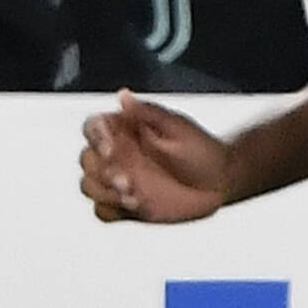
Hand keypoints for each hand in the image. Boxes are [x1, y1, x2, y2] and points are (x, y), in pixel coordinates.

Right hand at [80, 89, 231, 223]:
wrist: (220, 182)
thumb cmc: (201, 149)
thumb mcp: (177, 127)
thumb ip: (148, 112)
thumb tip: (123, 96)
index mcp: (125, 130)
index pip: (93, 128)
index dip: (95, 138)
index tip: (112, 148)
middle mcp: (118, 155)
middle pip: (87, 160)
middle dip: (102, 171)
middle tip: (126, 179)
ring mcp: (120, 181)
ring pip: (90, 186)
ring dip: (105, 192)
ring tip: (133, 196)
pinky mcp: (126, 207)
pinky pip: (102, 211)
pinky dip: (111, 210)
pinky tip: (134, 206)